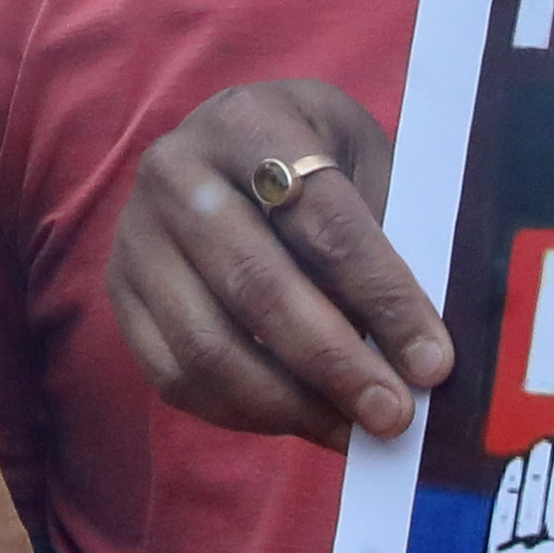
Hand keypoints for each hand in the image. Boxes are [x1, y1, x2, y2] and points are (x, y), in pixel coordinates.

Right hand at [111, 80, 448, 438]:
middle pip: (256, 285)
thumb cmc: (320, 164)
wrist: (234, 152)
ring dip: (290, 404)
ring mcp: (135, 236)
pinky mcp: (119, 294)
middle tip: (394, 416)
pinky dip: (244, 414)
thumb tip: (426, 355)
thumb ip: (394, 242)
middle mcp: (174, 171)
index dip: (382, 297)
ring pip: (208, 344)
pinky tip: (302, 419)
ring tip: (354, 431)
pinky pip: (176, 376)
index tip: (434, 362)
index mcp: (249, 121)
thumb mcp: (365, 165)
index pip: (323, 221)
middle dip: (335, 361)